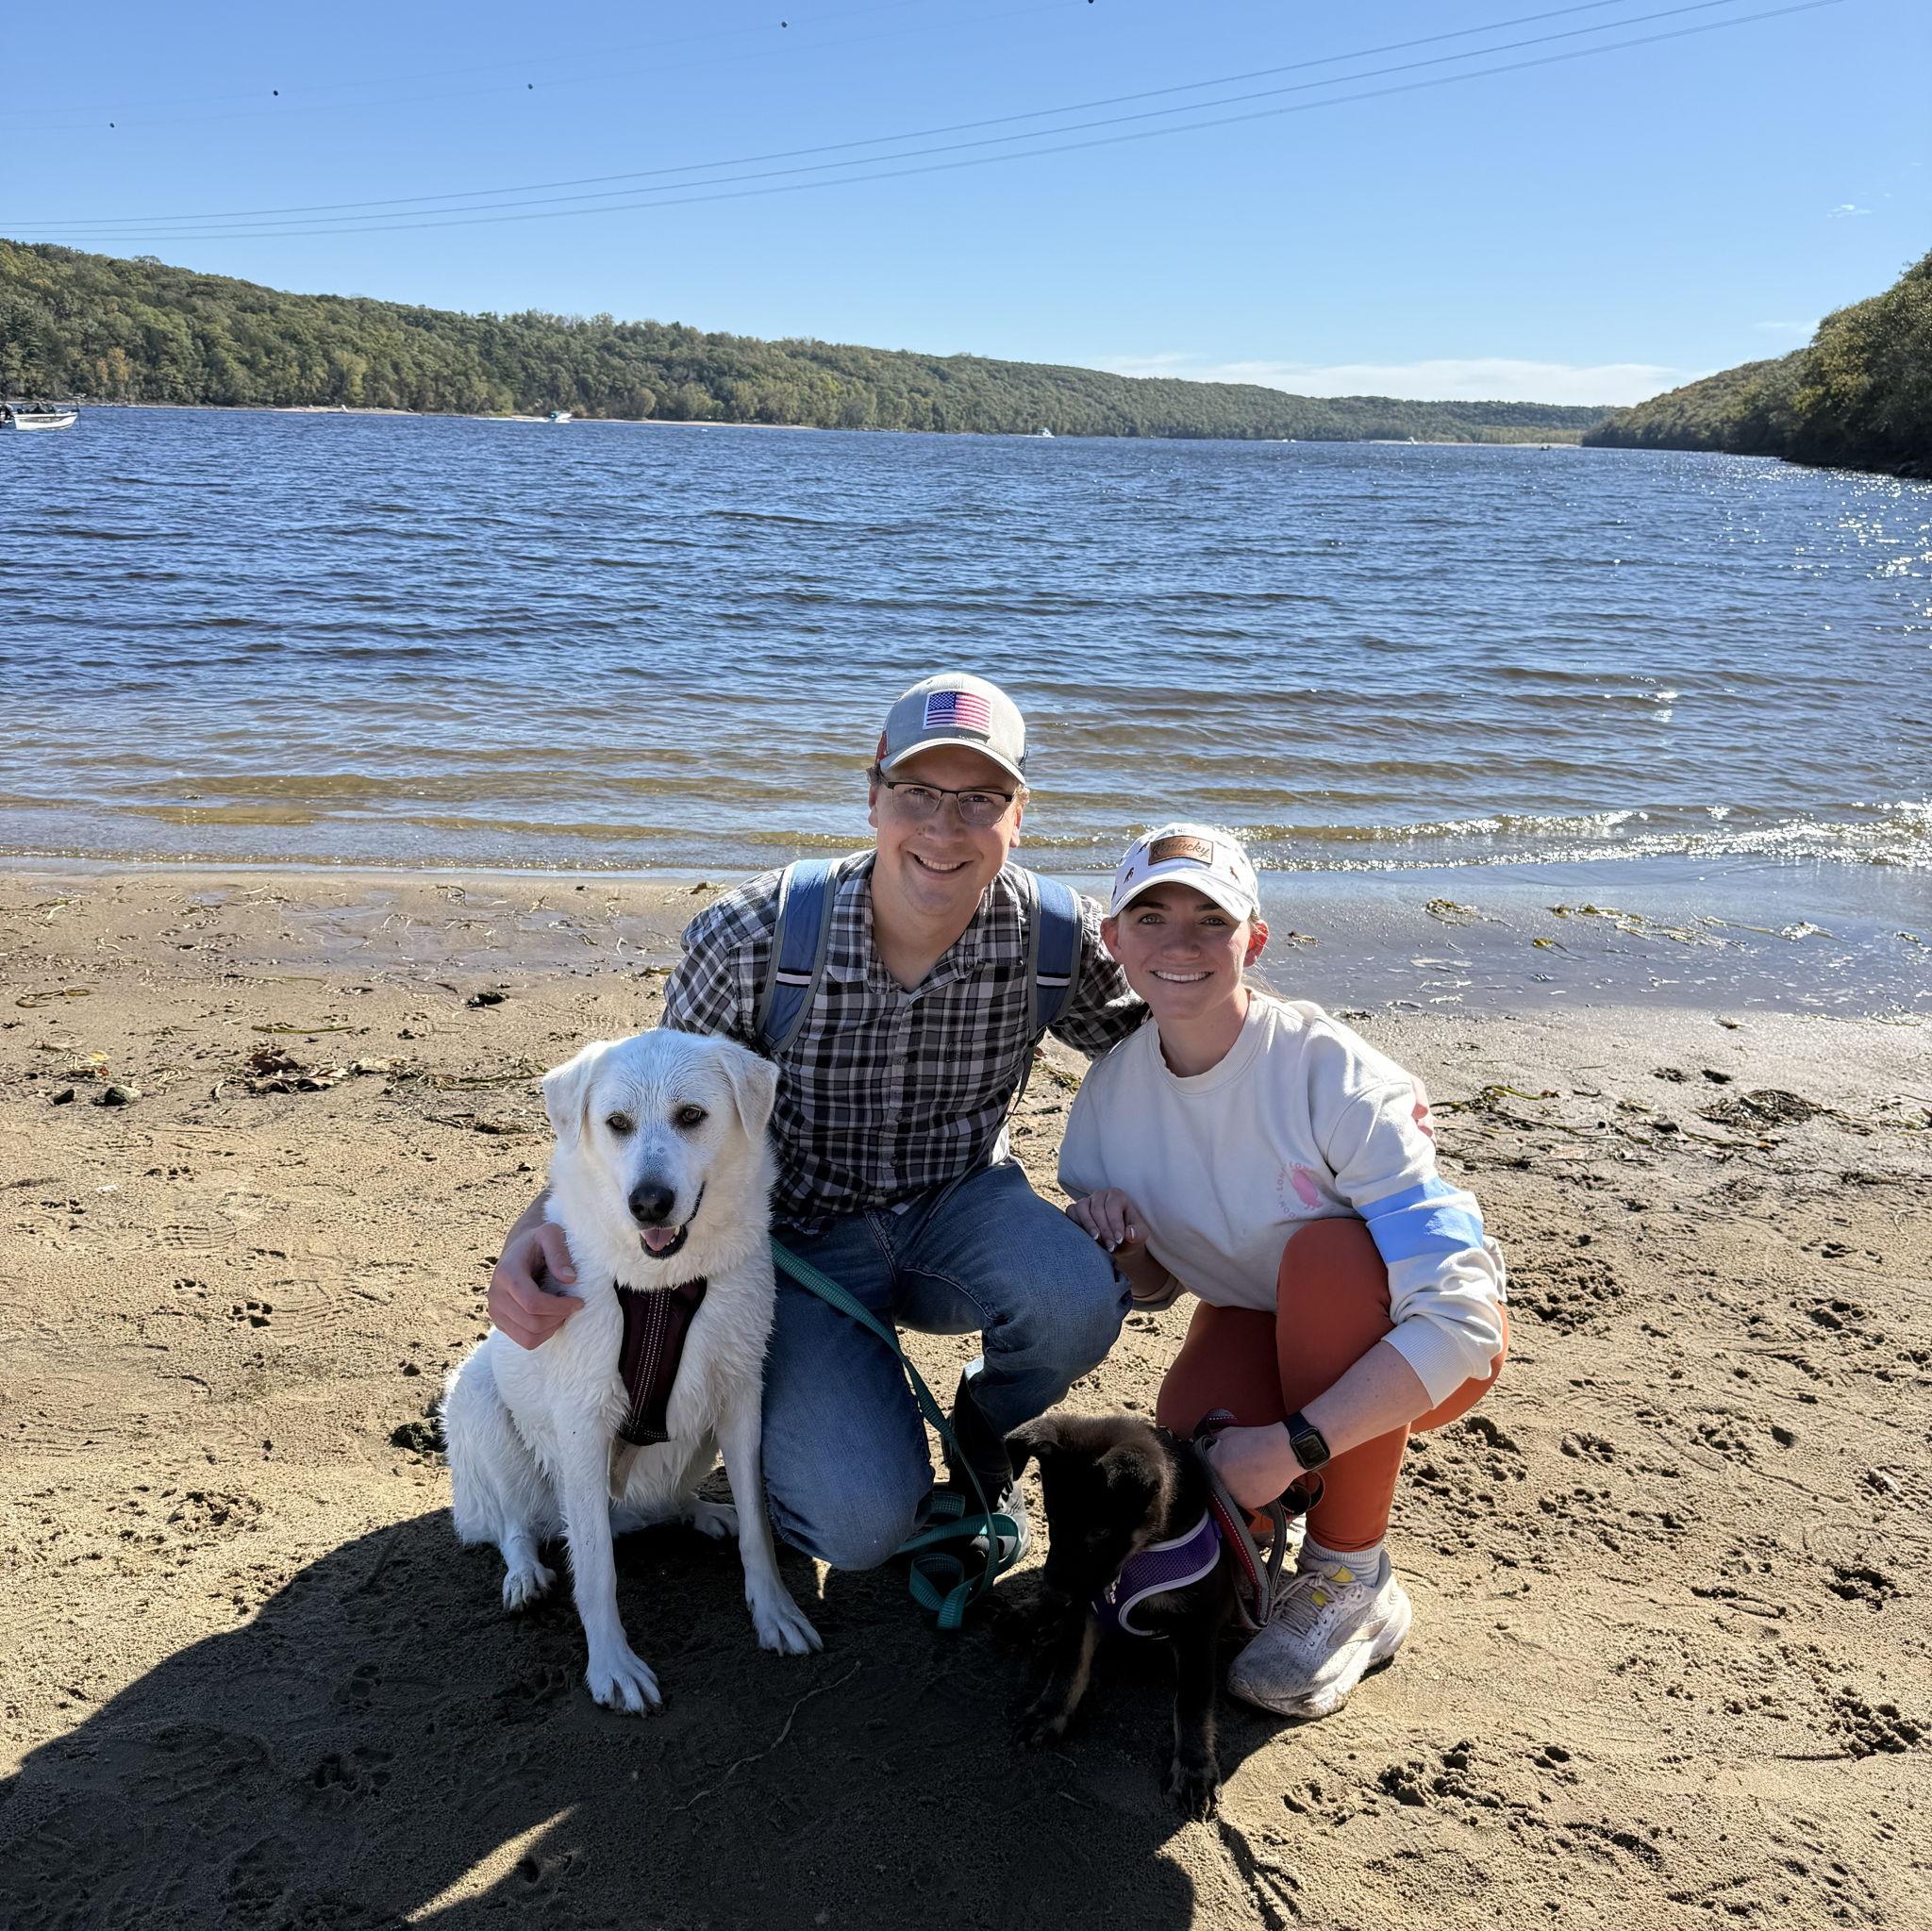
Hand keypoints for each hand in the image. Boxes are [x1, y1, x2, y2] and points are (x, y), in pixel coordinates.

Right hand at [487, 1220, 582, 1349]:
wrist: (520, 1250)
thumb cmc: (539, 1242)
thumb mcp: (551, 1234)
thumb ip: (559, 1252)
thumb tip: (569, 1279)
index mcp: (506, 1273)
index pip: (532, 1302)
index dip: (560, 1306)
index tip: (578, 1301)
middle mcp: (495, 1294)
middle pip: (532, 1322)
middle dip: (559, 1317)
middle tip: (573, 1305)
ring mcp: (495, 1311)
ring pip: (528, 1337)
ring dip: (552, 1328)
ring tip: (562, 1311)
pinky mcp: (500, 1322)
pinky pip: (525, 1341)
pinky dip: (543, 1334)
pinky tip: (552, 1317)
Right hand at [1065, 1189, 1147, 1256]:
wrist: (1115, 1244)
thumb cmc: (1128, 1237)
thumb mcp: (1139, 1236)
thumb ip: (1138, 1234)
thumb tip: (1129, 1233)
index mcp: (1117, 1196)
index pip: (1113, 1206)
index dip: (1115, 1223)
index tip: (1119, 1240)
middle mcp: (1100, 1195)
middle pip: (1097, 1208)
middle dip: (1104, 1229)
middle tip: (1110, 1246)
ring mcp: (1086, 1201)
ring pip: (1081, 1207)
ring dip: (1088, 1225)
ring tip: (1096, 1240)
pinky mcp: (1075, 1210)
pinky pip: (1070, 1212)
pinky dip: (1075, 1223)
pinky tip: (1084, 1237)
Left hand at [1204, 1422, 1300, 1512]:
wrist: (1282, 1451)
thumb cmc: (1256, 1440)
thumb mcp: (1228, 1433)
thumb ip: (1213, 1443)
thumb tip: (1208, 1446)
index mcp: (1214, 1464)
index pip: (1203, 1466)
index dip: (1212, 1462)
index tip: (1218, 1460)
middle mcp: (1222, 1483)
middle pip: (1215, 1481)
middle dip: (1221, 1474)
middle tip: (1235, 1466)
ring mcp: (1235, 1496)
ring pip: (1229, 1492)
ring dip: (1233, 1485)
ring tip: (1246, 1473)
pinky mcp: (1249, 1504)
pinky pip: (1243, 1498)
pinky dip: (1246, 1492)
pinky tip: (1255, 1480)